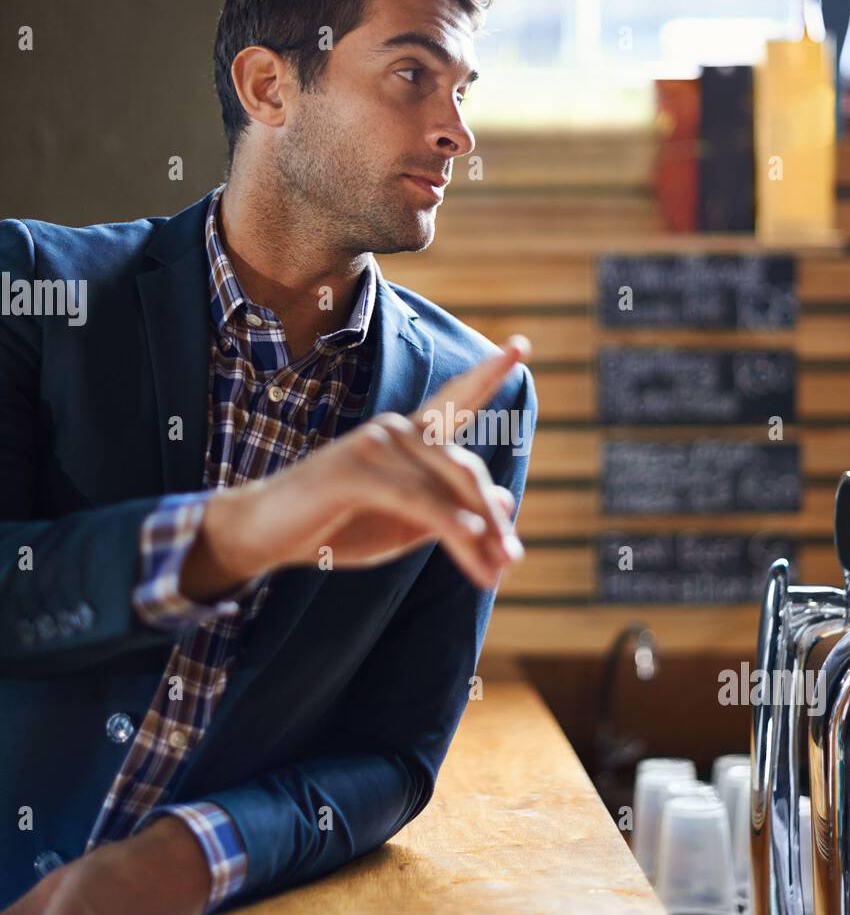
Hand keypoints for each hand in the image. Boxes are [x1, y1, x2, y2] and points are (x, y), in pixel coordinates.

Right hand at [186, 334, 532, 596]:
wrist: (264, 536)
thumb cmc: (333, 526)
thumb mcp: (404, 524)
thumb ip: (452, 510)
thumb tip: (507, 496)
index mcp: (407, 439)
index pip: (456, 401)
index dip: (487, 372)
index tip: (520, 345)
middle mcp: (394, 432)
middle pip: (464, 467)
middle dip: (492, 518)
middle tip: (512, 560)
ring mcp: (373, 446)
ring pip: (444, 488)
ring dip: (476, 533)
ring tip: (497, 569)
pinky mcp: (353, 471)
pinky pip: (414, 498)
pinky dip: (445, 520)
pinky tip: (467, 537)